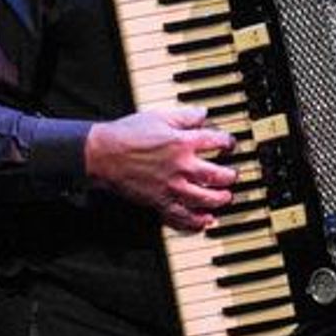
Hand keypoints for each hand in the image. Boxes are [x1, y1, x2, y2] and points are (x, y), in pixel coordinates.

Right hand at [85, 106, 236, 231]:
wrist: (103, 154)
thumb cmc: (127, 134)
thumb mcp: (158, 116)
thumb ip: (185, 116)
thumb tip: (203, 114)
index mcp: (183, 143)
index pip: (217, 142)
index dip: (229, 143)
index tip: (229, 146)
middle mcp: (182, 166)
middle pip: (218, 176)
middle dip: (230, 177)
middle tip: (232, 176)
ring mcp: (172, 187)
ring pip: (206, 199)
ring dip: (220, 199)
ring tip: (225, 197)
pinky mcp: (160, 202)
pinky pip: (183, 217)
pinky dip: (196, 222)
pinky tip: (205, 221)